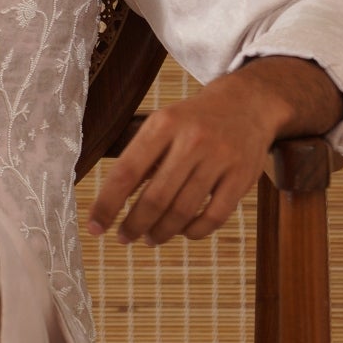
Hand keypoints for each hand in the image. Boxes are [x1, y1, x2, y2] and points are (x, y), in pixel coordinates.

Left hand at [87, 57, 342, 246]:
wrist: (247, 103)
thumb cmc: (192, 121)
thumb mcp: (162, 125)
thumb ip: (139, 160)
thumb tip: (109, 207)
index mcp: (163, 124)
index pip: (126, 172)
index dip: (107, 205)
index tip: (95, 227)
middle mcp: (192, 140)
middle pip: (155, 199)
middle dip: (134, 225)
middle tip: (124, 237)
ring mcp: (220, 158)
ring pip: (182, 211)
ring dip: (161, 232)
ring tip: (150, 238)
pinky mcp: (243, 176)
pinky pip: (214, 217)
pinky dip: (194, 232)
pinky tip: (183, 232)